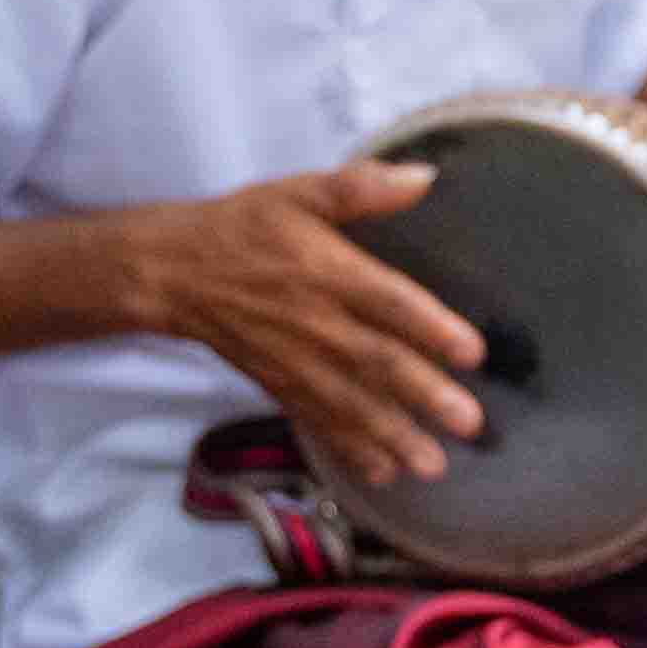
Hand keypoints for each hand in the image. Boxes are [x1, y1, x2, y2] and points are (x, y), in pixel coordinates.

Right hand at [139, 161, 488, 481]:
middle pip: (376, 363)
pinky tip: (383, 471)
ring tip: (434, 464)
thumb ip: (362, 187)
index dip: (431, 328)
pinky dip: (350, 449)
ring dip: (394, 436)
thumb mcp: (300, 192)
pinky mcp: (280, 384)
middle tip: (469, 423)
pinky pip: (319, 421)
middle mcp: (316, 322)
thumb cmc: (246, 227)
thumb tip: (425, 175)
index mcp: (328, 271)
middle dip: (424, 396)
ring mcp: (297, 360)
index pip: (388, 302)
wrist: (173, 272)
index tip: (472, 353)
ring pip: (351, 404)